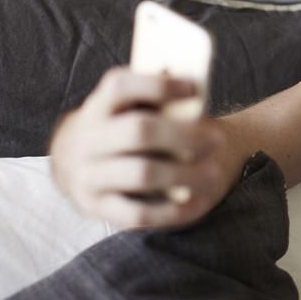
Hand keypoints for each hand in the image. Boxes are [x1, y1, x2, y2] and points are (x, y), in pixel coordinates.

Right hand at [49, 66, 233, 229]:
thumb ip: (158, 101)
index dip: (158, 85)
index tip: (193, 88)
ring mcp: (88, 176)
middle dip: (184, 135)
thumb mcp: (132, 108)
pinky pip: (137, 214)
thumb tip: (194, 95)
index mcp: (99, 106)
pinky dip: (172, 211)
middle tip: (217, 140)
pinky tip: (199, 203)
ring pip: (141, 174)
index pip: (120, 86)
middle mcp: (88, 139)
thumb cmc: (126, 128)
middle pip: (138, 131)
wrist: (82, 164)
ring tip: (214, 175)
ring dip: (184, 174)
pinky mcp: (97, 207)